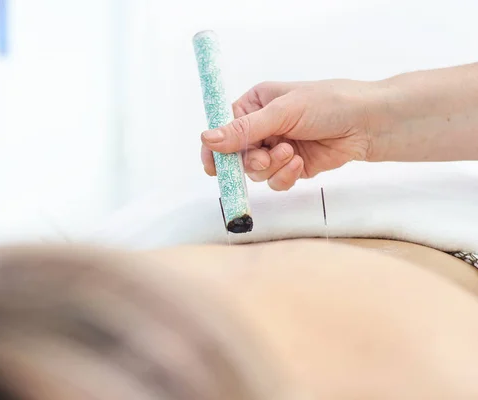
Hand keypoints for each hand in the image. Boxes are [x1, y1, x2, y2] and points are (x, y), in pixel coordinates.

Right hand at [201, 80, 385, 189]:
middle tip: (264, 158)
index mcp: (255, 105)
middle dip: (250, 160)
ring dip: (272, 167)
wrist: (368, 123)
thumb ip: (244, 129)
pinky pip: (275, 181)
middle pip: (237, 155)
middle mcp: (263, 127)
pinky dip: (285, 176)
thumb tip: (207, 139)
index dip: (215, 148)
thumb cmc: (328, 104)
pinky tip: (300, 163)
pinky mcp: (292, 167)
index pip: (224, 128)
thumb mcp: (282, 112)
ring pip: (256, 172)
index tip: (212, 166)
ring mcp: (277, 148)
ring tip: (292, 154)